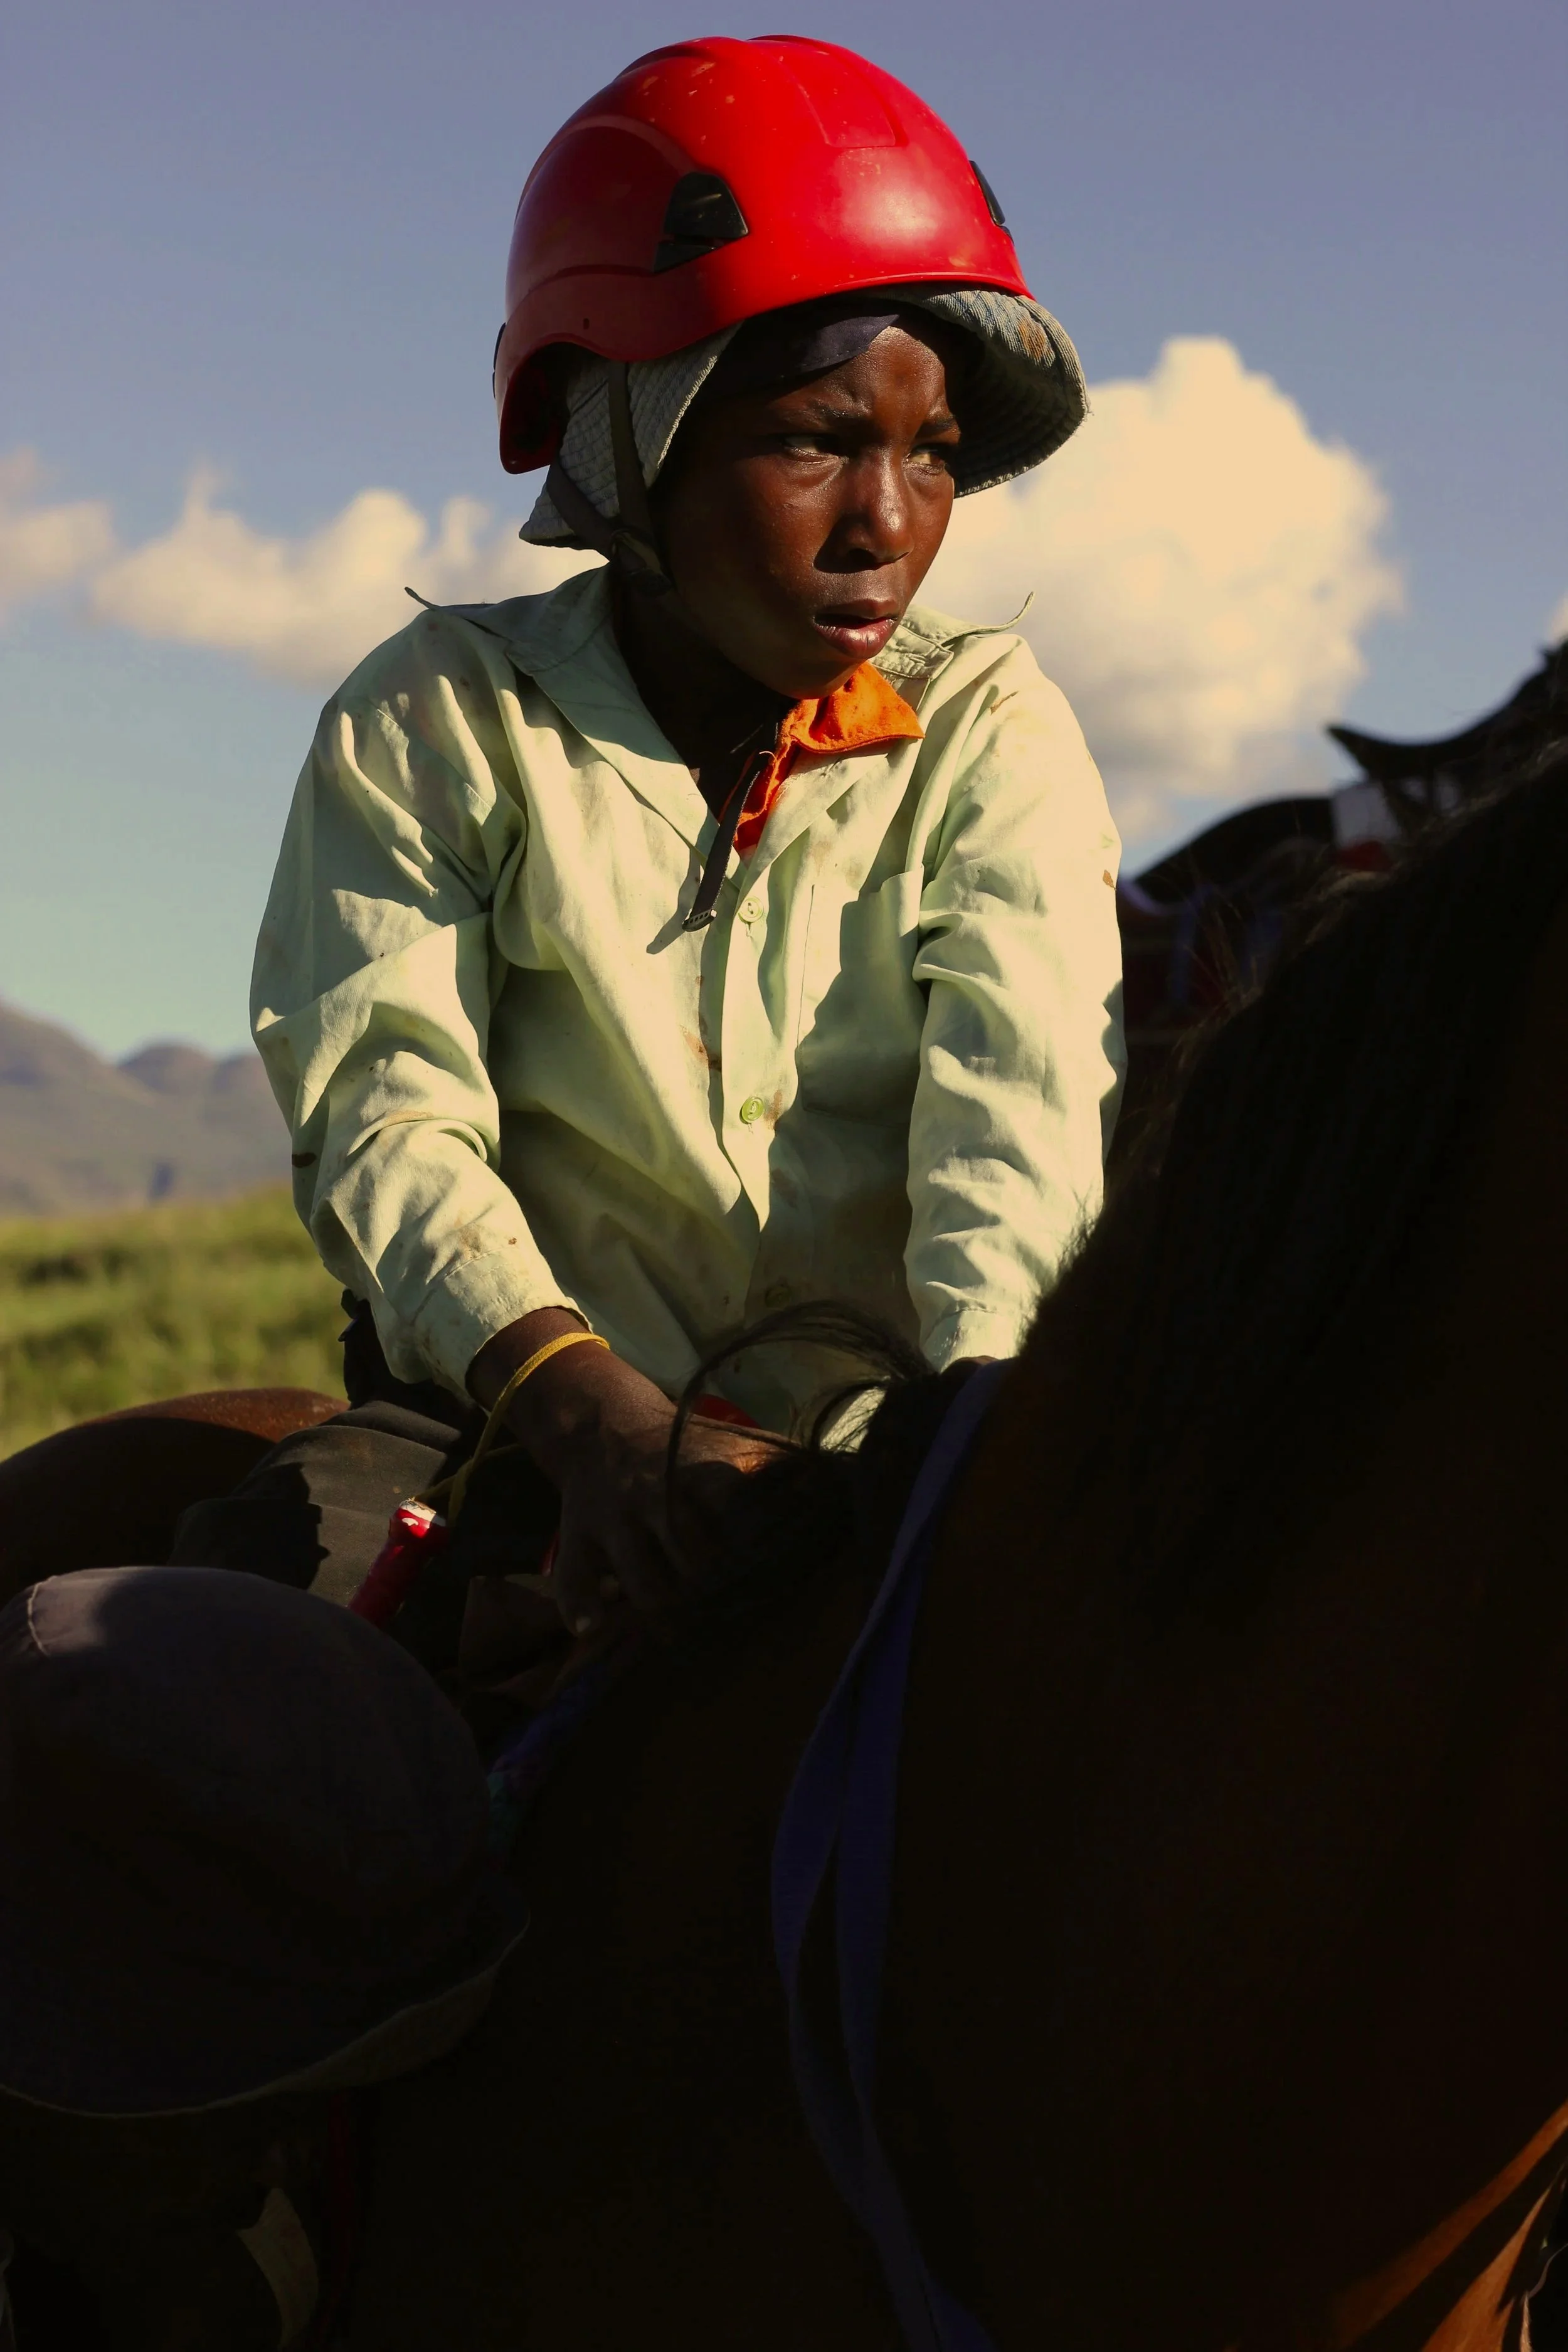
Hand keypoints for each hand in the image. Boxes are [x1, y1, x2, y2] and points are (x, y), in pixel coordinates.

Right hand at [469, 1311, 773, 1633]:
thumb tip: (845, 1485)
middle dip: (719, 1593)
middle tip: (740, 1619)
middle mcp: (654, 1496)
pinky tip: (593, 1626)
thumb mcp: (732, 1443)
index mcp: (699, 1473)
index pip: (735, 1512)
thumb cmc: (684, 1447)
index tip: (778, 1571)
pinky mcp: (577, 1540)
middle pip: (693, 1559)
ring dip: (668, 1615)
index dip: (758, 1546)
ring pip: (643, 1581)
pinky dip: (580, 1606)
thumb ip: (783, 1467)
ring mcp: (613, 1521)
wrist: (602, 1427)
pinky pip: (572, 1578)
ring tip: (690, 1637)